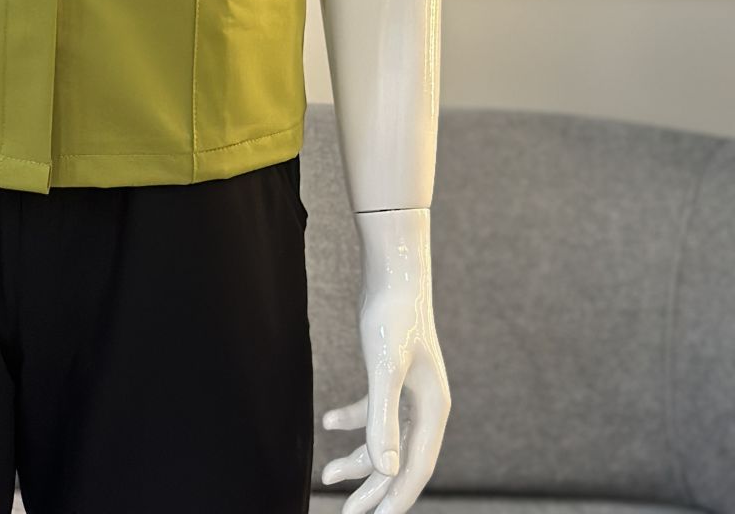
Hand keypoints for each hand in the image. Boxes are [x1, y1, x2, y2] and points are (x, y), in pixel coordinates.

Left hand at [319, 206, 450, 513]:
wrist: (393, 271)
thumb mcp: (384, 370)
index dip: (395, 498)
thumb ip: (384, 421)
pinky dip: (352, 419)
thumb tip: (386, 469)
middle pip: (399, 459)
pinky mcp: (392, 373)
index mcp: (433, 410)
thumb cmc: (393, 317)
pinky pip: (374, 409)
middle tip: (348, 513)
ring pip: (385, 438)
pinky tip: (327, 423)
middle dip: (373, 488)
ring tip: (327, 476)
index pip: (415, 468)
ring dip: (358, 458)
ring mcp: (410, 390)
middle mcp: (426, 405)